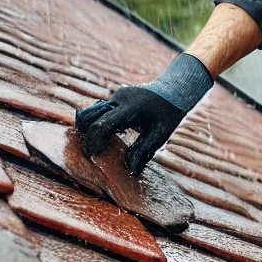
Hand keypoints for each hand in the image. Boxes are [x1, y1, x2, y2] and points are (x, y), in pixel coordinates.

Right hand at [75, 52, 212, 173]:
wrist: (174, 91)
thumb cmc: (169, 115)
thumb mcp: (160, 134)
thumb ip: (143, 150)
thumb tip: (130, 170)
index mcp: (131, 108)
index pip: (103, 124)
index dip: (95, 141)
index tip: (94, 155)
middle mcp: (119, 98)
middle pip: (90, 116)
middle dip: (86, 135)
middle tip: (89, 153)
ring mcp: (116, 95)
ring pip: (92, 110)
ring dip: (89, 127)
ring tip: (95, 145)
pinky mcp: (116, 96)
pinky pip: (100, 109)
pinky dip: (97, 122)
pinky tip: (106, 136)